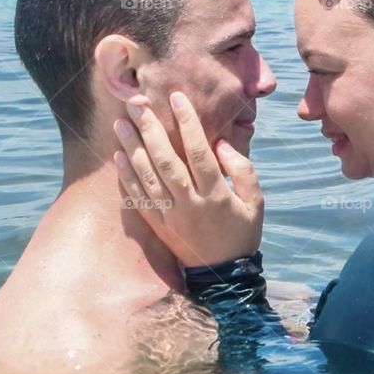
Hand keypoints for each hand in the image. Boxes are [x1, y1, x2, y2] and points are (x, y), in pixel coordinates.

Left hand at [112, 91, 263, 267]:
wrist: (223, 276)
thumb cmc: (242, 232)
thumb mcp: (256, 202)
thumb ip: (243, 170)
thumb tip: (221, 144)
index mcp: (215, 195)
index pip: (198, 152)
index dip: (187, 123)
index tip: (176, 97)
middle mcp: (189, 203)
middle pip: (166, 161)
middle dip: (150, 130)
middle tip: (137, 104)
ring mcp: (170, 216)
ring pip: (147, 177)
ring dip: (132, 149)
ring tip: (121, 123)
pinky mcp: (158, 226)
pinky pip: (138, 199)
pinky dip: (126, 177)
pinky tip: (117, 157)